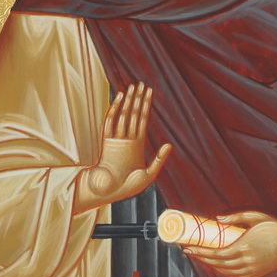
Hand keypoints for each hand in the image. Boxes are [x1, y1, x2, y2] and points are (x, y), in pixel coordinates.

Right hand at [75, 82, 170, 212]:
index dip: (146, 105)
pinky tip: (119, 98)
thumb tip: (169, 145)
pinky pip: (110, 122)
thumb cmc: (128, 187)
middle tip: (141, 83)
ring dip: (128, 101)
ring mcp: (116, 139)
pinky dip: (114, 109)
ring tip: (132, 87)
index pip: (143, 119)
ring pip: (123, 115)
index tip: (149, 92)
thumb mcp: (148, 175)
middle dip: (137, 99)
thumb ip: (159, 160)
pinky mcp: (106, 142)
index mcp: (137, 144)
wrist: (109, 193)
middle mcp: (127, 139)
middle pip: (133, 113)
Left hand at [184, 211, 276, 276]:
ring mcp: (250, 270)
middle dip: (200, 257)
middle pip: (217, 263)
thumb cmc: (274, 228)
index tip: (188, 247)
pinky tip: (215, 263)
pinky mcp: (254, 274)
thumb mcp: (256, 217)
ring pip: (224, 271)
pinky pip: (233, 274)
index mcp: (245, 246)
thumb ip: (236, 218)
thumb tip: (216, 219)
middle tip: (187, 249)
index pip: (216, 253)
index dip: (200, 252)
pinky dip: (221, 270)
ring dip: (209, 264)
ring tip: (198, 255)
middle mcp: (246, 261)